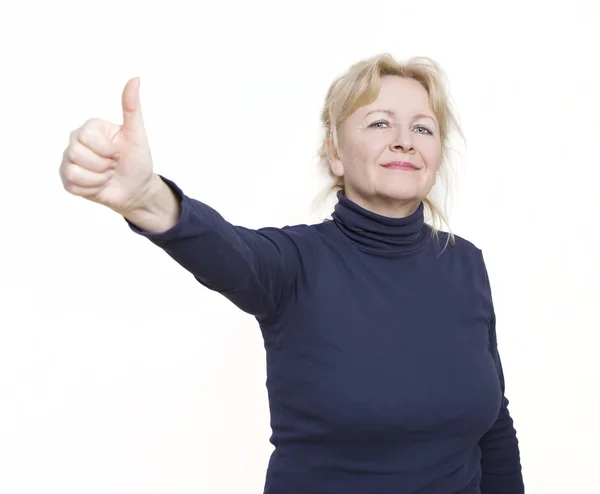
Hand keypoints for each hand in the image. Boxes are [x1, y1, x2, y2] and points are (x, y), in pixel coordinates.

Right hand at [59, 77, 156, 214]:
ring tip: (106, 175)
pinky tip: (100, 184)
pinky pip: (72, 184)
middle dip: (104, 165)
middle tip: (113, 165)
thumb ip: (132, 107)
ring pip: (74, 170)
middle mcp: (76, 140)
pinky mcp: (67, 179)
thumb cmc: (137, 160)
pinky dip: (91, 188)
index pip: (87, 137)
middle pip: (77, 153)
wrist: (136, 188)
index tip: (118, 152)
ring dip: (99, 178)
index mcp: (91, 127)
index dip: (107, 150)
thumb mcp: (137, 134)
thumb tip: (136, 78)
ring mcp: (69, 160)